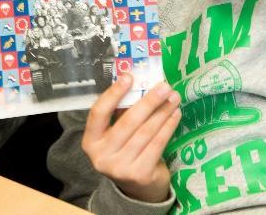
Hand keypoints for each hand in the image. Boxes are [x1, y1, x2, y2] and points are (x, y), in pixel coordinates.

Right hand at [81, 74, 180, 202]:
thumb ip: (122, 112)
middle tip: (164, 86)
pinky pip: (157, 144)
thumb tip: (140, 81)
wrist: (137, 188)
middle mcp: (101, 156)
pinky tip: (175, 115)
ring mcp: (120, 168)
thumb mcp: (117, 133)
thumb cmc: (127, 150)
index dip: (113, 94)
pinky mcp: (139, 175)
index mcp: (90, 141)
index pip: (98, 113)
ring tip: (174, 98)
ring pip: (145, 132)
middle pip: (127, 122)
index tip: (129, 76)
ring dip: (162, 112)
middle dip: (149, 101)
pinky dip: (168, 127)